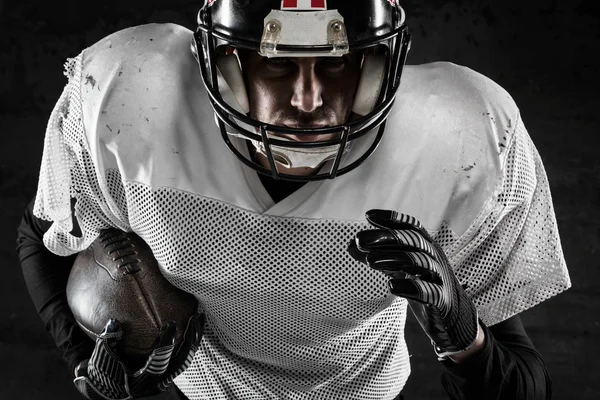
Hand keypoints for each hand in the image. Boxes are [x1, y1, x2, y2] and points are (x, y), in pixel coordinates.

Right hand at [73, 313, 203, 398]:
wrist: (104, 386)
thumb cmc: (102, 372)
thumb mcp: (101, 358)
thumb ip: (108, 341)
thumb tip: (114, 322)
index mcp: (141, 382)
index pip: (159, 362)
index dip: (166, 343)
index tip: (170, 323)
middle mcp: (157, 382)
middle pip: (181, 361)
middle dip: (190, 339)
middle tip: (194, 317)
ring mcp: (164, 377)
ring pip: (186, 359)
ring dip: (194, 338)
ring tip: (199, 318)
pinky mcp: (167, 370)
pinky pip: (184, 356)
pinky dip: (189, 341)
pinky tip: (193, 324)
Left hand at [348, 209, 478, 359]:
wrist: (453, 317)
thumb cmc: (423, 284)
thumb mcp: (399, 268)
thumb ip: (377, 256)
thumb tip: (349, 244)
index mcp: (425, 247)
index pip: (411, 227)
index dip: (392, 219)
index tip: (368, 215)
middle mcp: (433, 257)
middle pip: (413, 241)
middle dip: (386, 238)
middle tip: (360, 239)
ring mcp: (439, 278)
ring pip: (420, 262)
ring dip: (395, 258)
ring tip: (370, 260)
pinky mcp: (441, 301)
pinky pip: (429, 292)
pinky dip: (411, 287)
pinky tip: (391, 286)